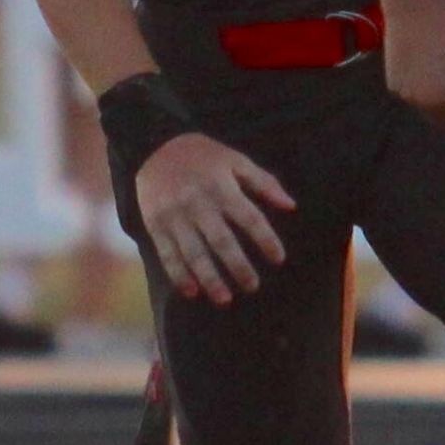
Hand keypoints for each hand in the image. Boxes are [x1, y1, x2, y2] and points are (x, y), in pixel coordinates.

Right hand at [132, 133, 292, 305]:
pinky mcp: (155, 224)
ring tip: (224, 299)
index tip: (278, 259)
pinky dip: (179, 274)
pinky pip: (168, 253)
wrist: (153, 145)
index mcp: (222, 188)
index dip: (266, 240)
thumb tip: (290, 206)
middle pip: (222, 241)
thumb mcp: (235, 160)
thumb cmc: (202, 156)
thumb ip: (264, 183)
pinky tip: (192, 291)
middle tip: (253, 286)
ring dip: (210, 278)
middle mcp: (199, 203)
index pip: (250, 219)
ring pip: (194, 253)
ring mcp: (175, 216)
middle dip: (239, 267)